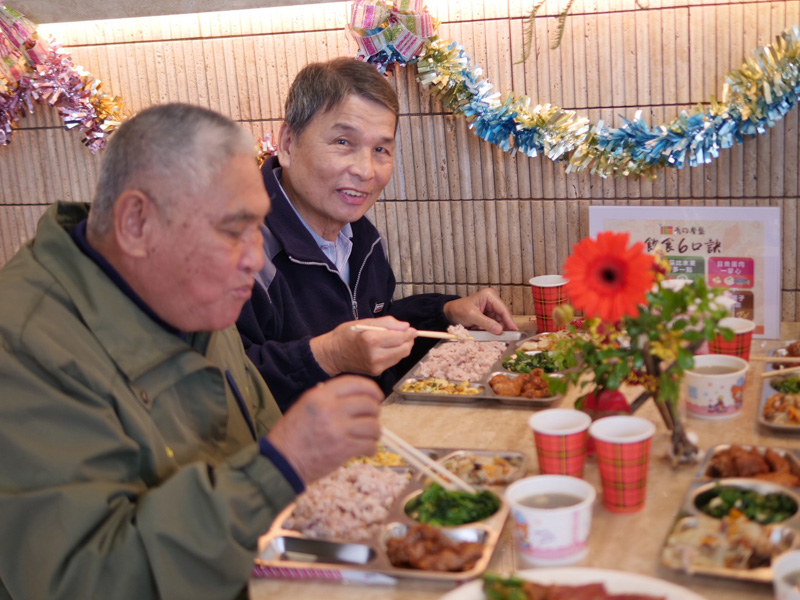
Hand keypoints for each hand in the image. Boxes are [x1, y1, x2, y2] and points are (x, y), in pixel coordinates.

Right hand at [267, 375, 382, 482]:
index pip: (356, 383)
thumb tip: (353, 396)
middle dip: (374, 413)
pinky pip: (369, 444)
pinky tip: (365, 450)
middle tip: (370, 420)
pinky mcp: (344, 449)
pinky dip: (371, 448)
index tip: (376, 397)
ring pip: (373, 425)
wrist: (282, 463)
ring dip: (374, 432)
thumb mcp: (304, 406)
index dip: (371, 390)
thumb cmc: (291, 436)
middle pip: (368, 404)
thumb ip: (326, 398)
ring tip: (368, 437)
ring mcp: (339, 429)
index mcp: (320, 395)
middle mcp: (331, 408)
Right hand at [309, 316, 415, 376]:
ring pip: (400, 356)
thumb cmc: (346, 335)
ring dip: (402, 347)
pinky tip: (387, 348)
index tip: (411, 329)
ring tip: (396, 340)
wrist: (332, 354)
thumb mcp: (364, 322)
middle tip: (407, 334)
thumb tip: (405, 326)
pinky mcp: (376, 372)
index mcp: (371, 339)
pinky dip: (394, 354)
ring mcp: (376, 366)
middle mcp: (375, 354)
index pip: (400, 337)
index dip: (409, 333)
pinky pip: (393, 362)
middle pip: (404, 349)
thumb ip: (387, 323)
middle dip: (408, 341)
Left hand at [443, 288, 517, 334]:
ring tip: (494, 337)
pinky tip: (490, 335)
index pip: (503, 309)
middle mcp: (492, 301)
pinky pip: (494, 325)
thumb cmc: (459, 310)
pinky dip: (493, 331)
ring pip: (500, 322)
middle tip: (505, 338)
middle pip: (503, 316)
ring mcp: (491, 309)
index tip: (514, 330)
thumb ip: (486, 323)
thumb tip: (499, 330)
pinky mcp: (489, 316)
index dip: (509, 320)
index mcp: (489, 296)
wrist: (450, 313)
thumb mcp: (472, 316)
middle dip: (503, 326)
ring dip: (497, 330)